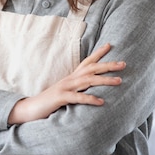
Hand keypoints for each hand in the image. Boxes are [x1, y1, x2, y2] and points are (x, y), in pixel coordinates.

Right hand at [8, 43, 124, 124]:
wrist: (30, 109)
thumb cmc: (49, 102)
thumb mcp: (66, 93)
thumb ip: (77, 89)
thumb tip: (90, 88)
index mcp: (71, 77)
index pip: (86, 62)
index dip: (98, 53)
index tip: (110, 45)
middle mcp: (69, 79)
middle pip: (91, 69)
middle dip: (108, 65)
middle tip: (124, 64)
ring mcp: (64, 88)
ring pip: (88, 81)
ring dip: (104, 80)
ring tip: (119, 81)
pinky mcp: (60, 98)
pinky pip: (78, 98)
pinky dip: (90, 99)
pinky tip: (101, 102)